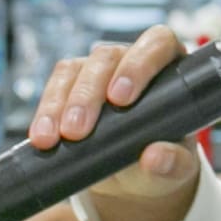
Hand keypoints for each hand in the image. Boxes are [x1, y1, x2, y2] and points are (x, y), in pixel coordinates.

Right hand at [30, 28, 200, 220]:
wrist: (136, 175)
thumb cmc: (164, 158)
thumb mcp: (177, 169)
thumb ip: (174, 164)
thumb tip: (155, 157)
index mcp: (169, 68)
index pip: (157, 45)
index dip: (138, 65)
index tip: (121, 99)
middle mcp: (132, 61)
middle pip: (107, 58)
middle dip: (88, 94)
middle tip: (78, 131)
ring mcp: (100, 71)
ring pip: (75, 69)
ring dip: (60, 103)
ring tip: (54, 138)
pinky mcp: (73, 84)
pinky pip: (54, 87)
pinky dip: (46, 112)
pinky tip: (43, 136)